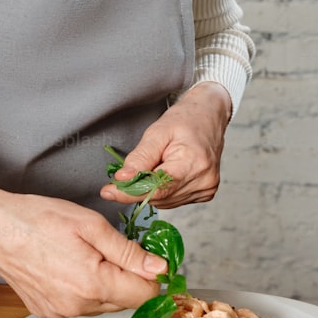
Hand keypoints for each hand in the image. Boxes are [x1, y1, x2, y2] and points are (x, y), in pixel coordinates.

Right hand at [0, 151, 164, 317]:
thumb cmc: (39, 218)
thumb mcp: (91, 224)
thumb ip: (128, 251)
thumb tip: (159, 269)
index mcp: (93, 284)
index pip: (144, 296)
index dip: (153, 278)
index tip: (153, 262)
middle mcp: (77, 307)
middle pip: (124, 302)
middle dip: (129, 279)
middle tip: (116, 250)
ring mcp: (59, 312)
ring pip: (102, 305)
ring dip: (106, 285)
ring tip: (88, 255)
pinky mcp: (45, 311)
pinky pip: (79, 305)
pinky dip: (83, 289)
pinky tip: (69, 266)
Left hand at [100, 82, 231, 208]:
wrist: (208, 116)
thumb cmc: (185, 120)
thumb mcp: (157, 132)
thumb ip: (140, 158)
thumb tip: (122, 178)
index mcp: (194, 162)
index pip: (158, 187)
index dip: (131, 192)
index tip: (109, 192)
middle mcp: (204, 180)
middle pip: (160, 196)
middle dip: (139, 187)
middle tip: (128, 172)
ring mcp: (206, 189)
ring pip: (165, 201)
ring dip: (152, 189)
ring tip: (156, 165)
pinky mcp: (205, 194)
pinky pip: (174, 200)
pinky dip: (163, 190)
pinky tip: (166, 172)